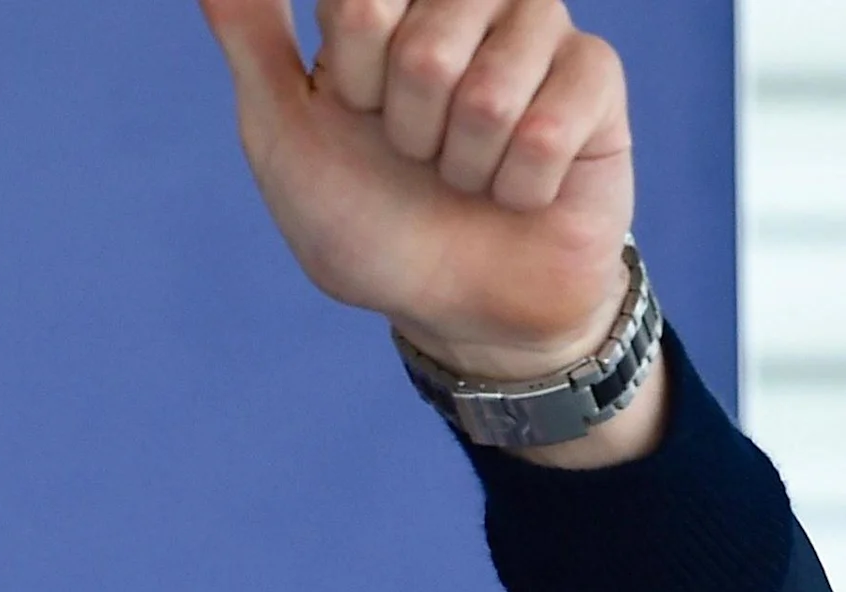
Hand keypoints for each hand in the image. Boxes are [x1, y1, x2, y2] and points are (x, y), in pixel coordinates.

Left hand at [198, 0, 636, 385]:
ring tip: (467, 174)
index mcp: (382, 3)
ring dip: (467, 163)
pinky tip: (521, 189)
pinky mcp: (594, 76)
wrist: (458, 306)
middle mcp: (461, 0)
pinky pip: (553, 121)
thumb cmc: (369, 221)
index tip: (359, 112)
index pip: (357, 3)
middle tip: (418, 156)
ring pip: (491, 87)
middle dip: (411, 131)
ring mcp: (534, 29)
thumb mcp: (285, 135)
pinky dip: (523, 183)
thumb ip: (251, 40)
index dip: (354, 80)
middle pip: (424, 46)